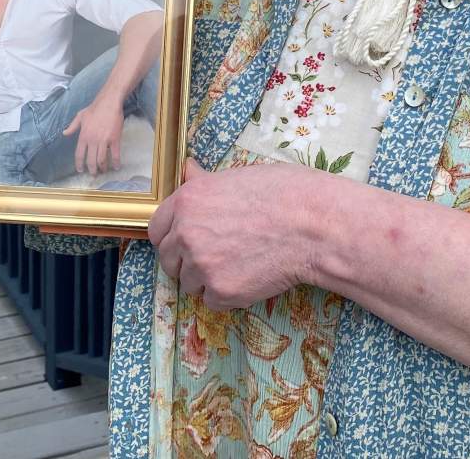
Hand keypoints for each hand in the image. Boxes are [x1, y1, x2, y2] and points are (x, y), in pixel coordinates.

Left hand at [63, 90, 125, 173]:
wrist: (109, 103)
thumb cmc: (94, 109)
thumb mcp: (80, 116)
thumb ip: (72, 126)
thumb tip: (64, 133)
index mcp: (83, 136)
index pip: (79, 154)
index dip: (79, 164)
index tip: (80, 170)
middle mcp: (92, 140)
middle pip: (91, 160)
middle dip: (92, 169)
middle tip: (93, 174)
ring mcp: (104, 140)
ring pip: (102, 159)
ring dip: (102, 168)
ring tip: (103, 171)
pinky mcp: (114, 139)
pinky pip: (115, 154)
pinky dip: (115, 162)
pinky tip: (116, 167)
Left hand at [147, 158, 326, 310]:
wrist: (313, 225)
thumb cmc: (283, 193)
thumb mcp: (237, 177)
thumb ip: (204, 182)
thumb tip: (188, 170)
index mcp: (187, 200)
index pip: (156, 229)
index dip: (173, 235)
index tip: (187, 238)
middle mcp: (187, 233)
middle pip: (168, 260)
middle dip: (187, 260)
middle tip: (218, 253)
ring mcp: (202, 265)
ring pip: (189, 283)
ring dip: (207, 278)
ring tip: (240, 261)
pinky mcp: (221, 292)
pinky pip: (212, 300)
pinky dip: (227, 294)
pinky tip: (250, 274)